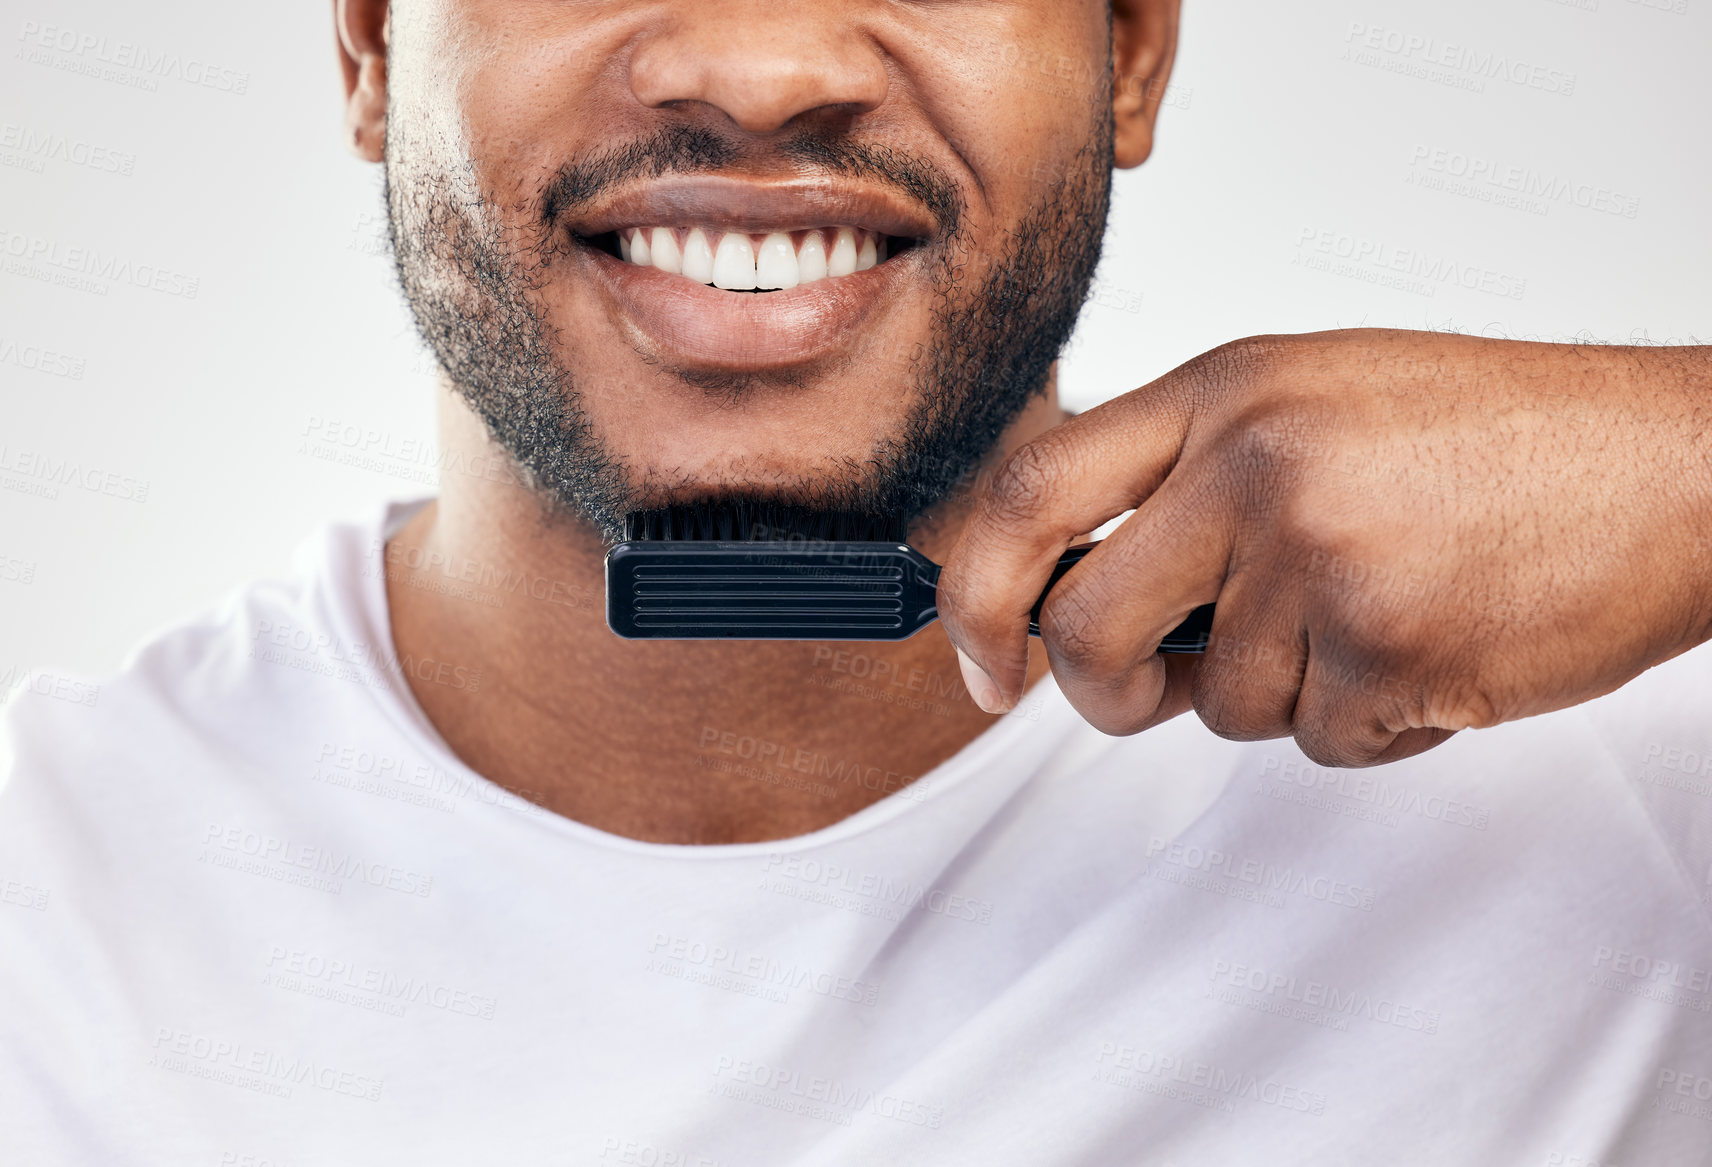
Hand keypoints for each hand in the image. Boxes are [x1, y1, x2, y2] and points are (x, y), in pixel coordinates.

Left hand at [936, 329, 1711, 765]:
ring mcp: (1321, 556)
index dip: (974, 593)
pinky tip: (1434, 647)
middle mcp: (1255, 464)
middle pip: (1084, 627)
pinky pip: (1319, 742)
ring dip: (1288, 693)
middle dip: (1106, 689)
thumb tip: (1064, 585)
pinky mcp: (1389, 648)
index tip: (979, 662)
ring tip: (1381, 614)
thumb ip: (1184, 479)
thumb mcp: (1309, 404)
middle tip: (1156, 687)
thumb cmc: (1493, 439)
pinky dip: (1370, 723)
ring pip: (1217, 703)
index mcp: (1225, 391)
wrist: (1674, 465)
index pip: (1030, 491)